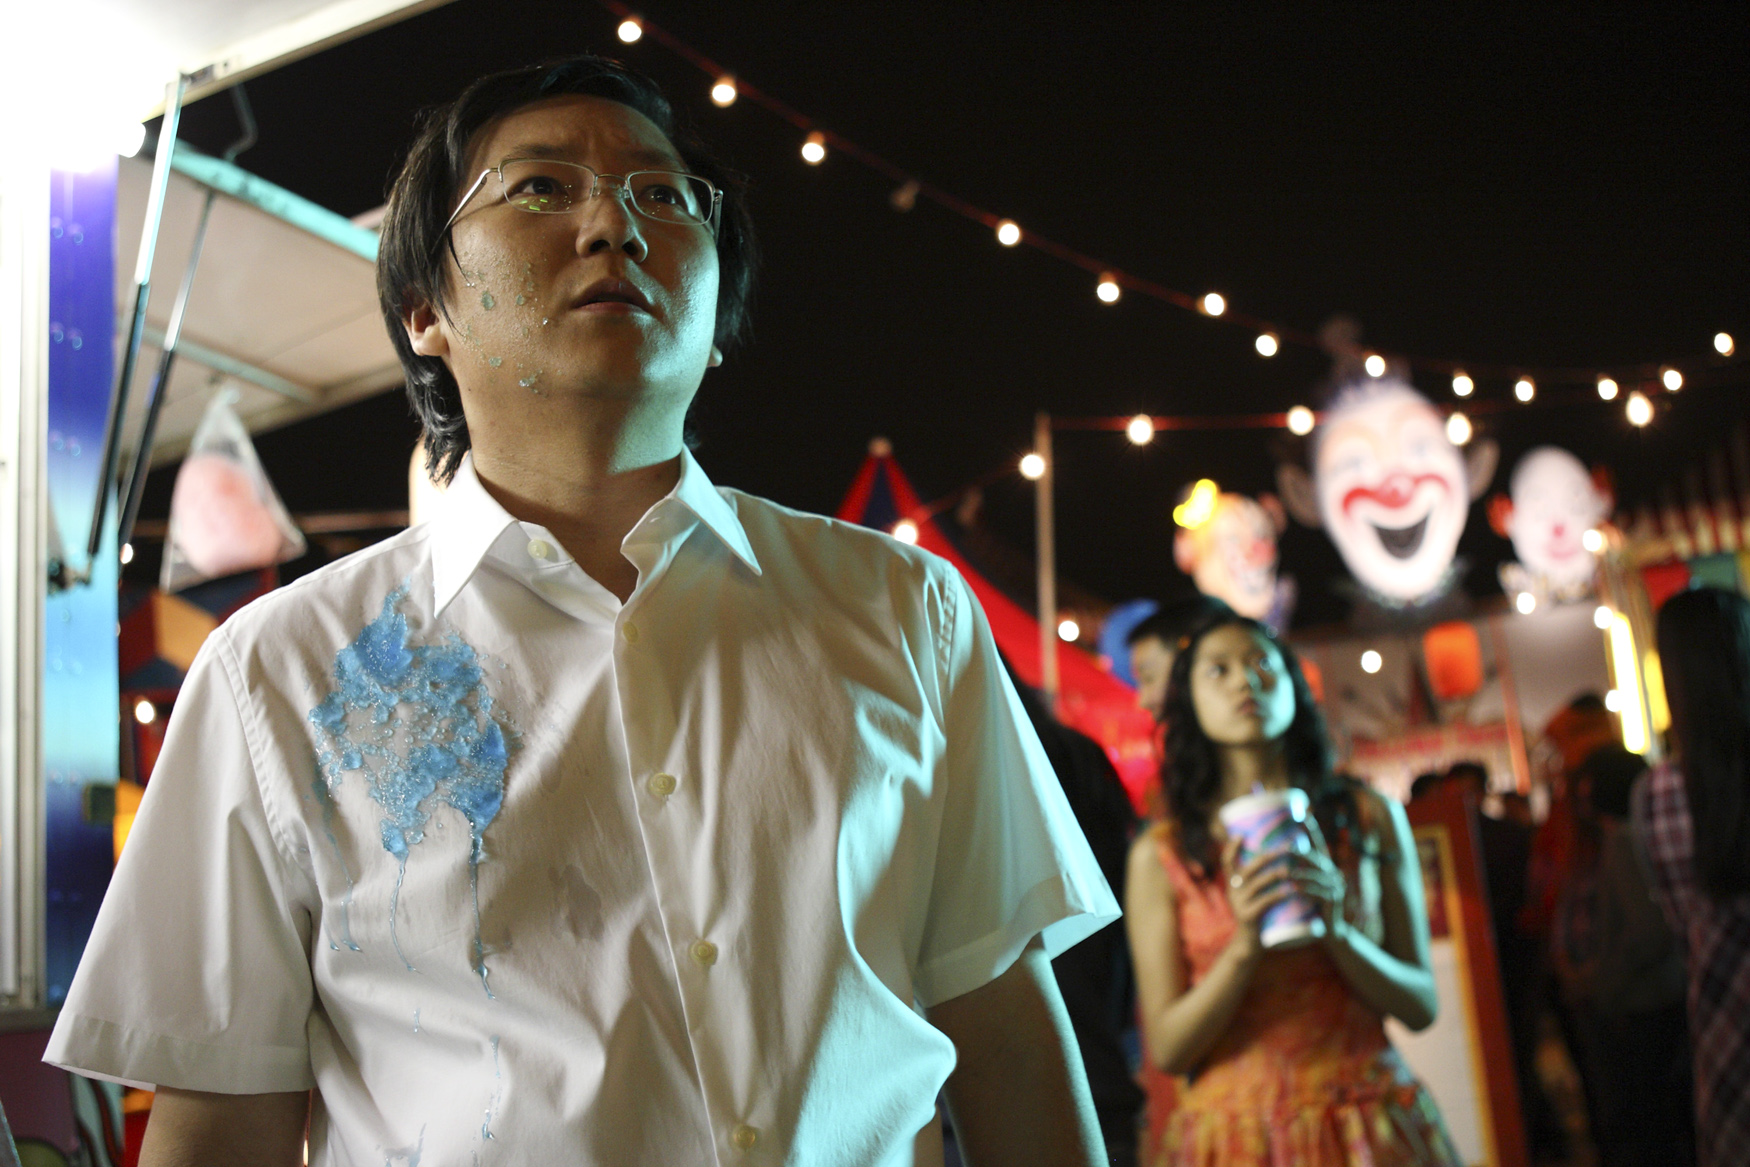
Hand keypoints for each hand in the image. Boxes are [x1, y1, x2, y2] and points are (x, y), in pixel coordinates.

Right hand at [1220, 835, 1294, 962]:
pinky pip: (1265, 901)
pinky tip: (1290, 891)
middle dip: (1268, 856)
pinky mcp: (1248, 915)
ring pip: (1257, 884)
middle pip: (1248, 868)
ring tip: (1289, 870)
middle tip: (1286, 849)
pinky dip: (1278, 894)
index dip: (1231, 848)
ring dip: (1274, 875)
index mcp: (1232, 883)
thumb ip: (1254, 878)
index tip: (1241, 835)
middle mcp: (1232, 891)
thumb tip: (1273, 855)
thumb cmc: (1255, 912)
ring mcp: (1239, 903)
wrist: (1248, 941)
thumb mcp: (1249, 894)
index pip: (1226, 861)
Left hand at [1295, 818, 1347, 940]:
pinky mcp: (1334, 901)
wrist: (1330, 932)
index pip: (1318, 843)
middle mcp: (1332, 873)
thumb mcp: (1304, 886)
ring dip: (1299, 872)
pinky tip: (1294, 889)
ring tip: (1284, 871)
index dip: (1312, 828)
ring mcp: (1335, 887)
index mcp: (1324, 867)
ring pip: (1315, 875)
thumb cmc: (1311, 906)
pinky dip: (1305, 890)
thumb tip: (1272, 854)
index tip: (1303, 813)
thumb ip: (1293, 870)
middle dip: (1300, 852)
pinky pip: (1318, 893)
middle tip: (1285, 848)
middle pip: (1315, 858)